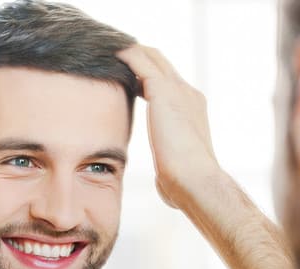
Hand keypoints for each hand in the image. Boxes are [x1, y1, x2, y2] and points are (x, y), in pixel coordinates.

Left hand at [117, 45, 222, 209]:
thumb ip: (169, 162)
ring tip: (104, 54)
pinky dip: (123, 55)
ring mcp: (177, 90)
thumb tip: (164, 179)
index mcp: (192, 110)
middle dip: (137, 58)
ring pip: (150, 56)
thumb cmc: (185, 185)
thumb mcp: (176, 167)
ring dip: (128, 53)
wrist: (196, 181)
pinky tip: (105, 57)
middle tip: (110, 60)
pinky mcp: (163, 91)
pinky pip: (139, 61)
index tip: (126, 79)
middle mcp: (187, 94)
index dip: (146, 77)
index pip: (168, 82)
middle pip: (160, 62)